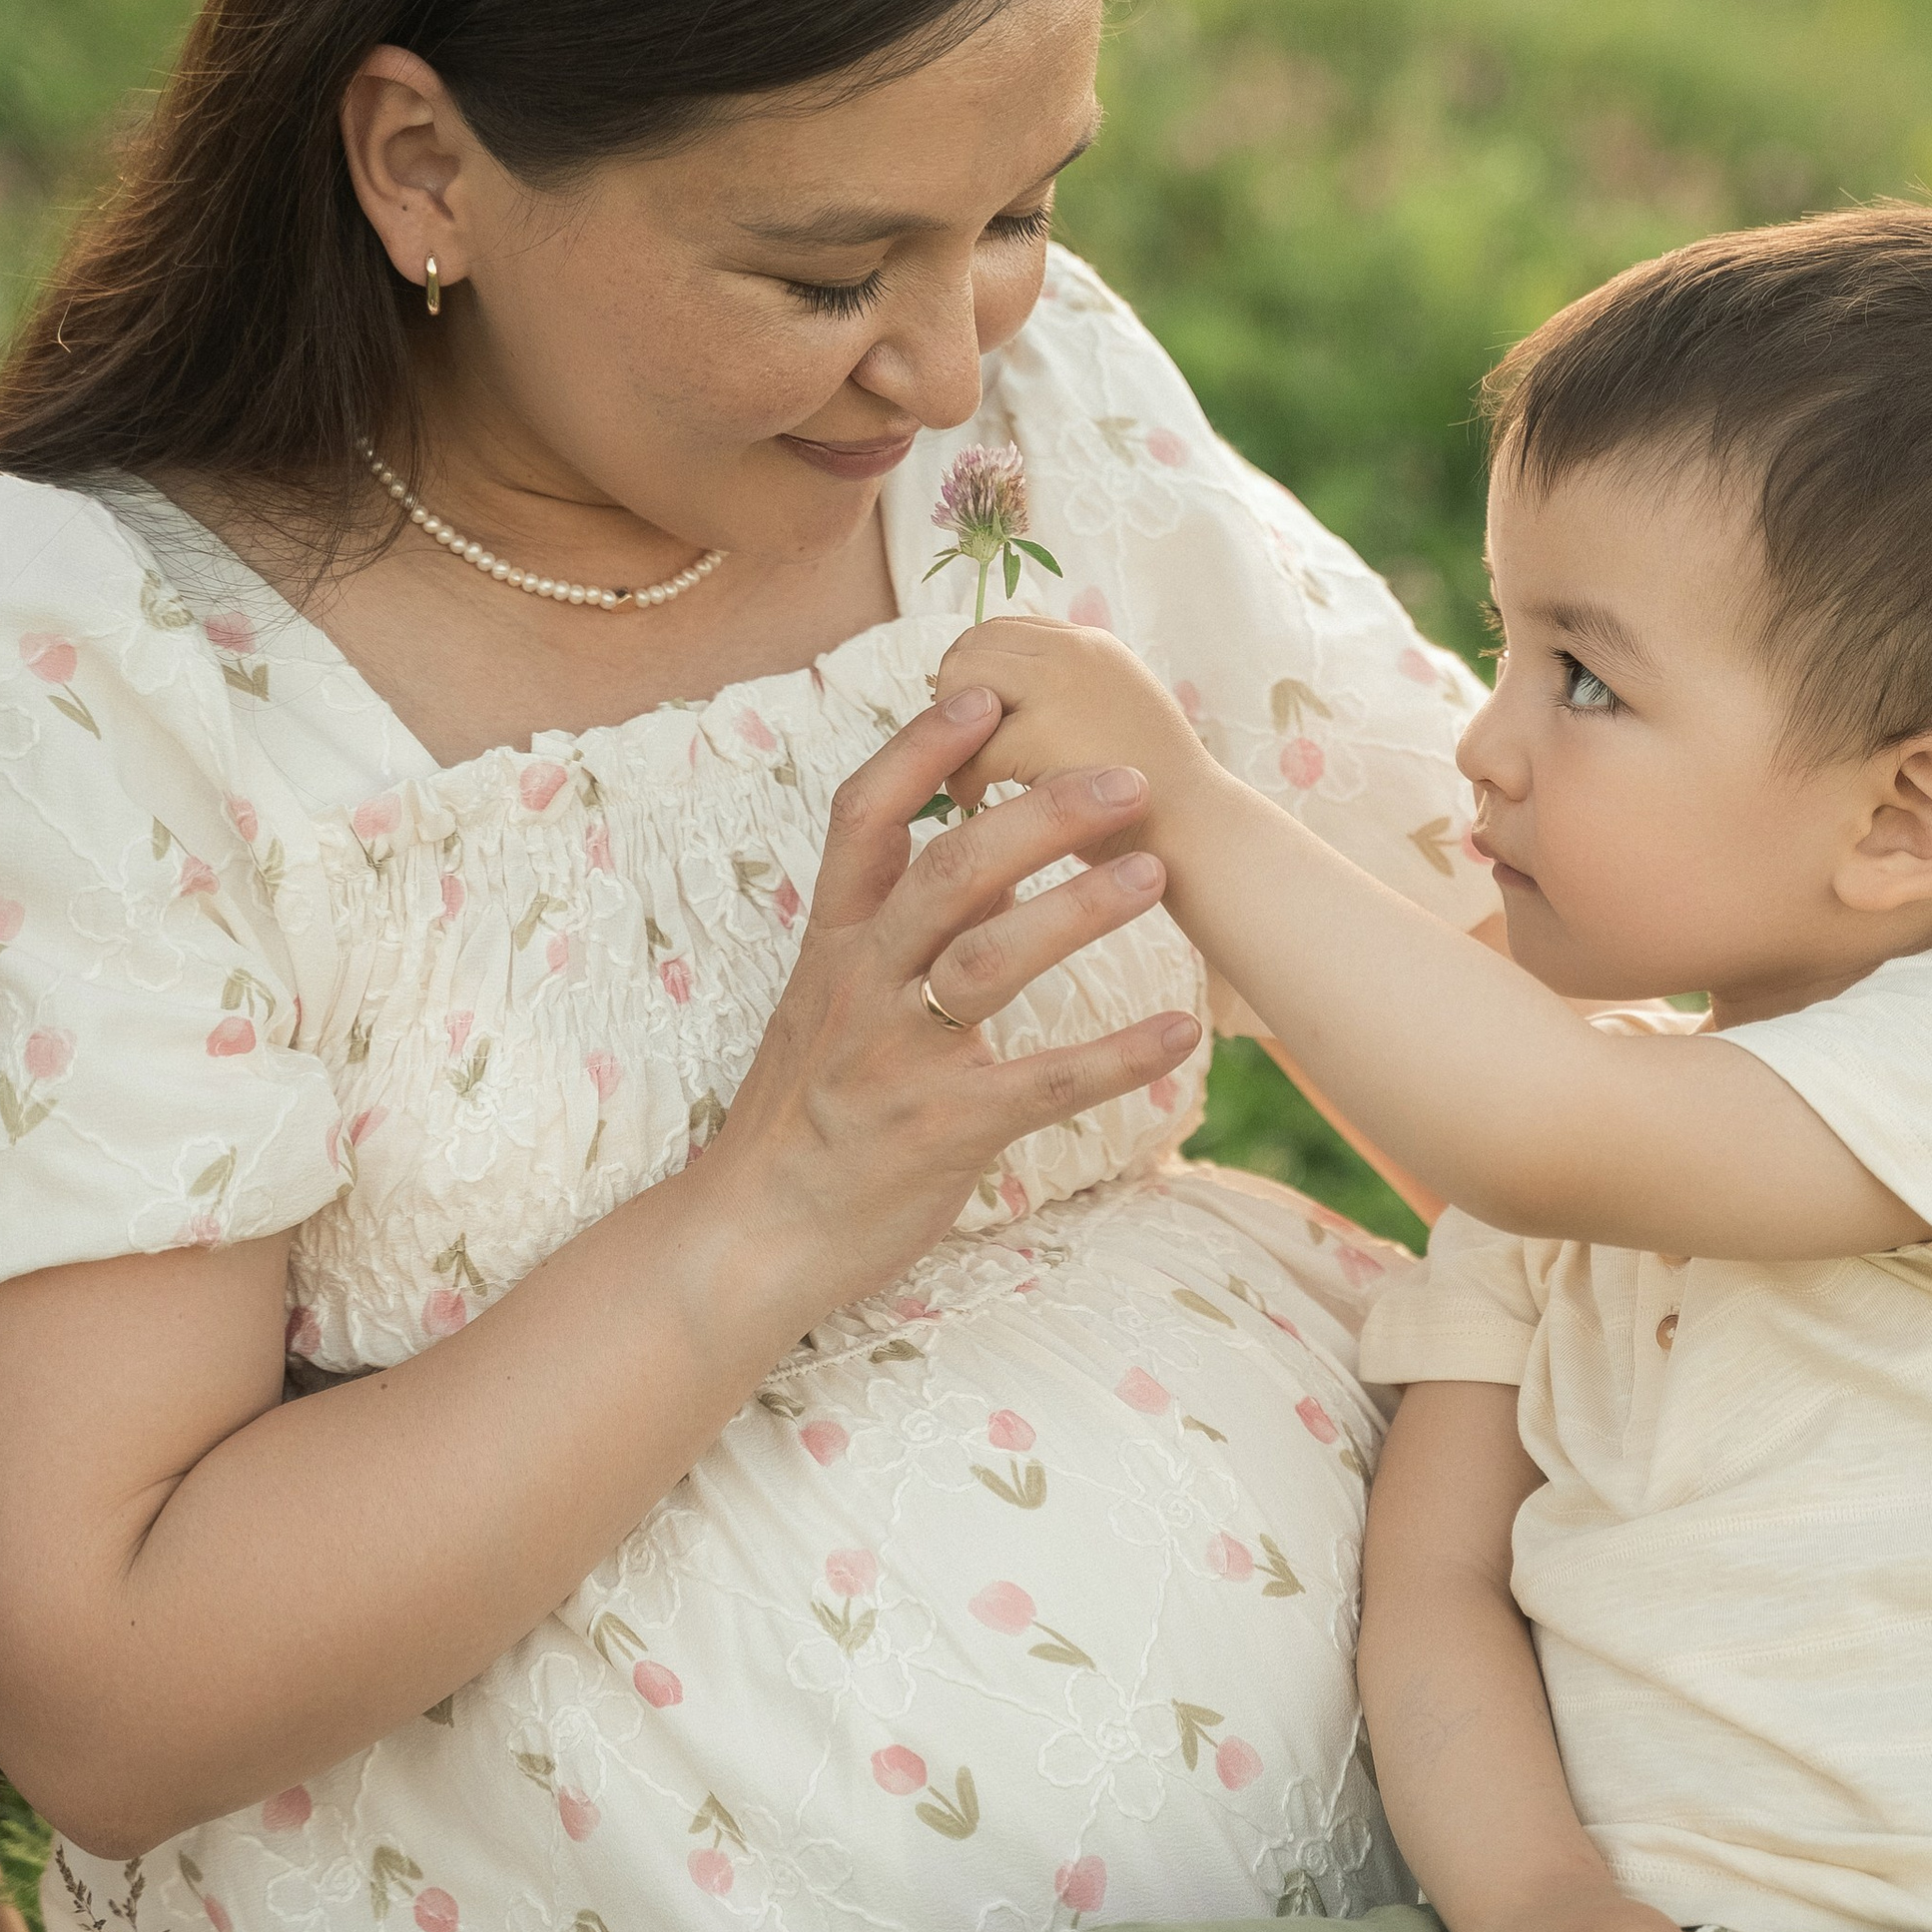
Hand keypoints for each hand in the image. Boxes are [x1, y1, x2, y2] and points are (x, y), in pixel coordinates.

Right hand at [700, 685, 1199, 1329]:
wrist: (752, 1235)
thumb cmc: (806, 1114)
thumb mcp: (828, 1003)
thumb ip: (895, 931)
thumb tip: (977, 856)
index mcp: (835, 945)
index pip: (862, 820)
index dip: (918, 751)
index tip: (981, 696)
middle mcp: (861, 986)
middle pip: (948, 873)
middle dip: (1038, 816)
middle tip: (1126, 781)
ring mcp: (897, 1058)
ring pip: (989, 962)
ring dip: (1078, 910)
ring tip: (1154, 874)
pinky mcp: (941, 1131)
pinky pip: (1041, 1083)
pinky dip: (1115, 1057)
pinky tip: (1179, 1035)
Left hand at [934, 618, 1213, 839]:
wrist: (1200, 834)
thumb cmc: (1153, 795)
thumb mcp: (1113, 717)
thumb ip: (1063, 695)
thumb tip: (991, 696)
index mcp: (1090, 645)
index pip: (1001, 630)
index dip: (975, 676)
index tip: (977, 725)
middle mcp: (1076, 651)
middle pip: (971, 646)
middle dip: (950, 699)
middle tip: (962, 752)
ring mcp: (1062, 686)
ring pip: (963, 683)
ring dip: (948, 733)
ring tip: (967, 777)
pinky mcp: (1047, 734)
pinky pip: (973, 744)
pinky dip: (963, 778)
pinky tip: (976, 803)